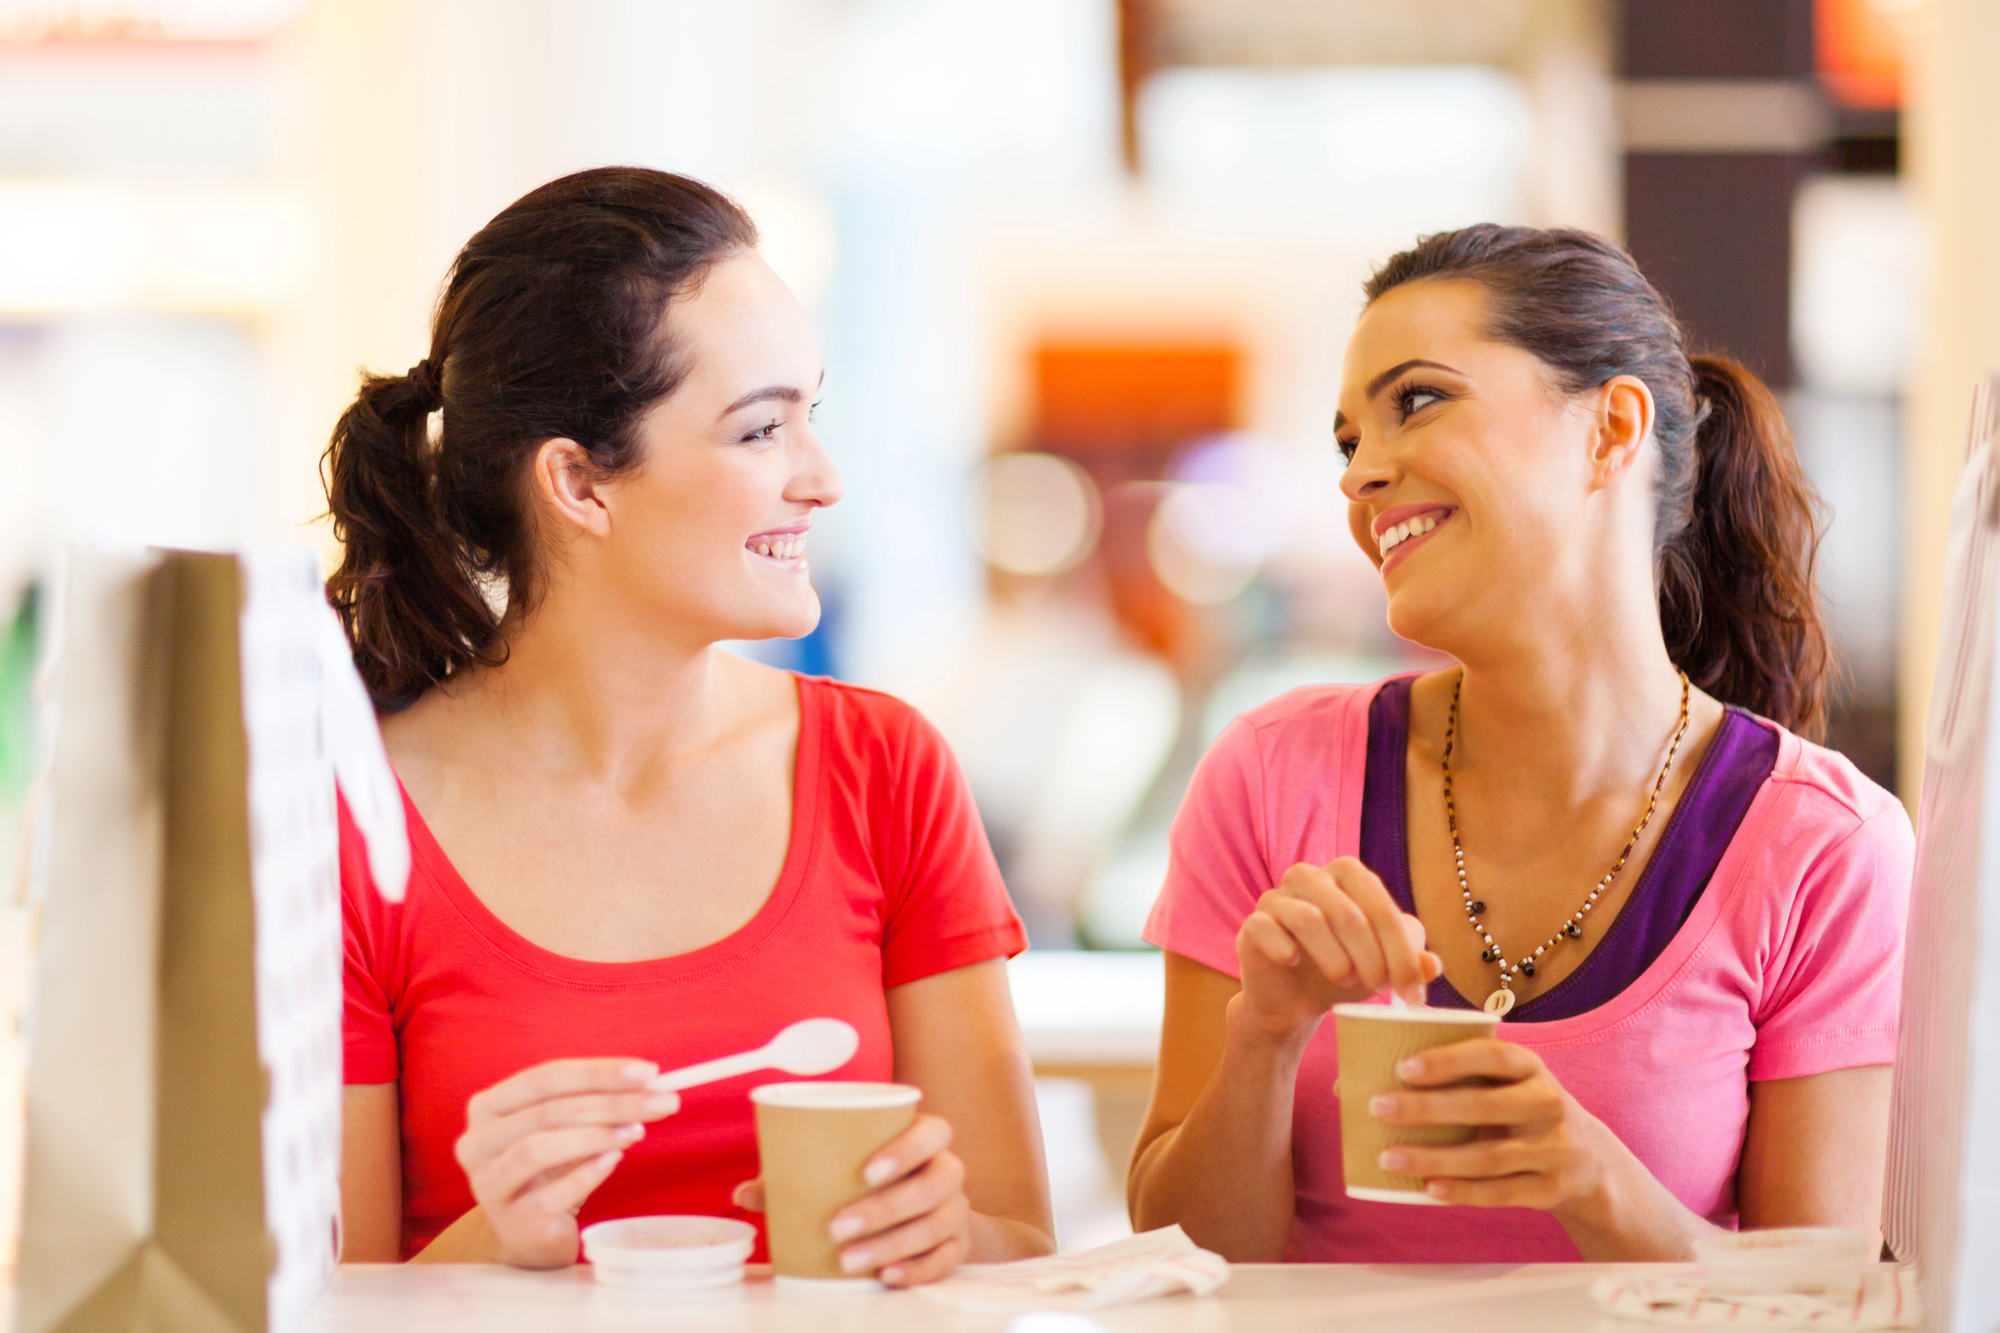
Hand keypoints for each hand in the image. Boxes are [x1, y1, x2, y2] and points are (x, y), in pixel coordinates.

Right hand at [454, 1058, 680, 1266]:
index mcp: (489, 1107)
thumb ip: (598, 1104)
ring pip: (539, 1148)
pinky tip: (614, 1159)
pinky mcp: (511, 1223)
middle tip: (660, 1102)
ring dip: (596, 1135)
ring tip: (638, 1132)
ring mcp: (488, 1185)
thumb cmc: (551, 1171)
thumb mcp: (568, 1129)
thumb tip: (651, 1085)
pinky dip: (586, 1174)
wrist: (530, 1235)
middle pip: (546, 1111)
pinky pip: (548, 1195)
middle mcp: (477, 1143)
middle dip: (610, 1102)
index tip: (648, 1073)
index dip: (598, 1072)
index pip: (545, 1078)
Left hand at [733, 1113, 969, 1286]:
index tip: (865, 1172)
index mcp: (925, 1140)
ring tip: (848, 1260)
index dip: (906, 1149)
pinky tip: (886, 1277)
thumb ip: (797, 1175)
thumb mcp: (843, 1169)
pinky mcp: (957, 1246)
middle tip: (838, 1227)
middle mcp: (946, 1172)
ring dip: (891, 1244)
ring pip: (937, 1225)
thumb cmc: (873, 1182)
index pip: (933, 1132)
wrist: (924, 1210)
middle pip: (935, 1184)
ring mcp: (956, 1210)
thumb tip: (744, 1193)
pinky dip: (916, 1269)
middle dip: (885, 1208)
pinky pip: (945, 1260)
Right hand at [1234, 857, 1441, 1040]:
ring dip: (1335, 958)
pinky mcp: (1252, 924)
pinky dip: (1288, 950)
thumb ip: (1410, 960)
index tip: (1414, 992)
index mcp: (1346, 874)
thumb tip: (1433, 965)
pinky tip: (1296, 964)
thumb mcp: (1384, 966)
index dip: (1401, 950)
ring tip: (1345, 980)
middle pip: (1348, 912)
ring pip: (1310, 919)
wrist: (1294, 1001)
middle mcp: (1309, 876)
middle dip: (1372, 957)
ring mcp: (1276, 897)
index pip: (1380, 904)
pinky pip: (1269, 930)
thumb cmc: (1345, 971)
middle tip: (1379, 989)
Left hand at [1368, 1039, 1618, 1214]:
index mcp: (1530, 1066)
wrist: (1588, 1161)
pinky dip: (1463, 1192)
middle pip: (1484, 1106)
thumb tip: (1352, 1079)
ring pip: (1488, 1156)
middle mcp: (1547, 1103)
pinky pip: (1502, 1193)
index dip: (1448, 1060)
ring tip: (1388, 1156)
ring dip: (1434, 1158)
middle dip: (1427, 1109)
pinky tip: (1428, 1189)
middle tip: (1377, 1108)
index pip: (1491, 1055)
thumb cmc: (1517, 1108)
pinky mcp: (1551, 1188)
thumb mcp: (1501, 1081)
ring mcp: (1553, 1148)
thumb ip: (1446, 1071)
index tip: (1403, 1067)